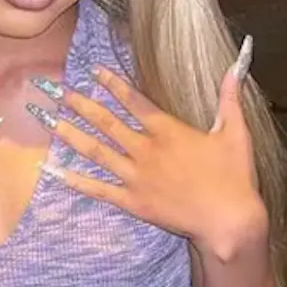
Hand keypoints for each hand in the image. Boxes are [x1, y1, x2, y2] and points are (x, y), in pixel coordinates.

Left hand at [35, 64, 266, 258]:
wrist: (227, 219)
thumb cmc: (234, 177)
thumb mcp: (235, 132)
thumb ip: (230, 98)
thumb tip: (234, 68)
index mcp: (168, 131)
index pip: (134, 101)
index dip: (113, 84)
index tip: (94, 72)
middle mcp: (146, 149)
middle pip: (107, 122)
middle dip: (82, 105)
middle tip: (60, 92)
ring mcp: (136, 176)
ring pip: (97, 152)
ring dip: (72, 135)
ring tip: (51, 122)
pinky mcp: (133, 201)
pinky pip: (99, 190)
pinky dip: (76, 181)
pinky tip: (56, 172)